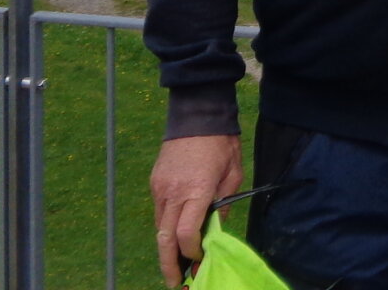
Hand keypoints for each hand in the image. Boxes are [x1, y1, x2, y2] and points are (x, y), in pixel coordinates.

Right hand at [151, 134, 241, 283]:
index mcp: (196, 190)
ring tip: (175, 264)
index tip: (200, 260)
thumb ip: (223, 205)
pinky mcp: (154, 182)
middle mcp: (173, 193)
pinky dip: (165, 227)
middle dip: (169, 264)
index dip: (192, 253)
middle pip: (165, 239)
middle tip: (175, 283)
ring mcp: (160, 188)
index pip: (187, 234)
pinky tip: (174, 235)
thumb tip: (214, 229)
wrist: (197, 114)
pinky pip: (159, 211)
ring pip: (159, 227)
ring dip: (166, 248)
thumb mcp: (233, 174)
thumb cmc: (222, 143)